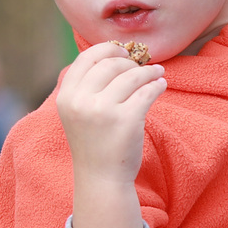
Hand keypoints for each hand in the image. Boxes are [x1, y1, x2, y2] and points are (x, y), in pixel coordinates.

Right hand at [59, 42, 164, 227]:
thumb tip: (115, 54)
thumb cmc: (93, 143)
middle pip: (111, 64)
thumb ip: (87, 86)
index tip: (122, 51)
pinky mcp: (127, 120)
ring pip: (132, 75)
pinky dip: (157, 85)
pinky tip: (160, 85)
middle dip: (130, 61)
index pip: (87, 57)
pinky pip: (147, 91)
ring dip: (148, 71)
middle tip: (142, 66)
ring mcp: (103, 110)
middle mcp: (81, 101)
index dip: (107, 49)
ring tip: (157, 73)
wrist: (101, 179)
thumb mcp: (77, 112)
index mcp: (67, 96)